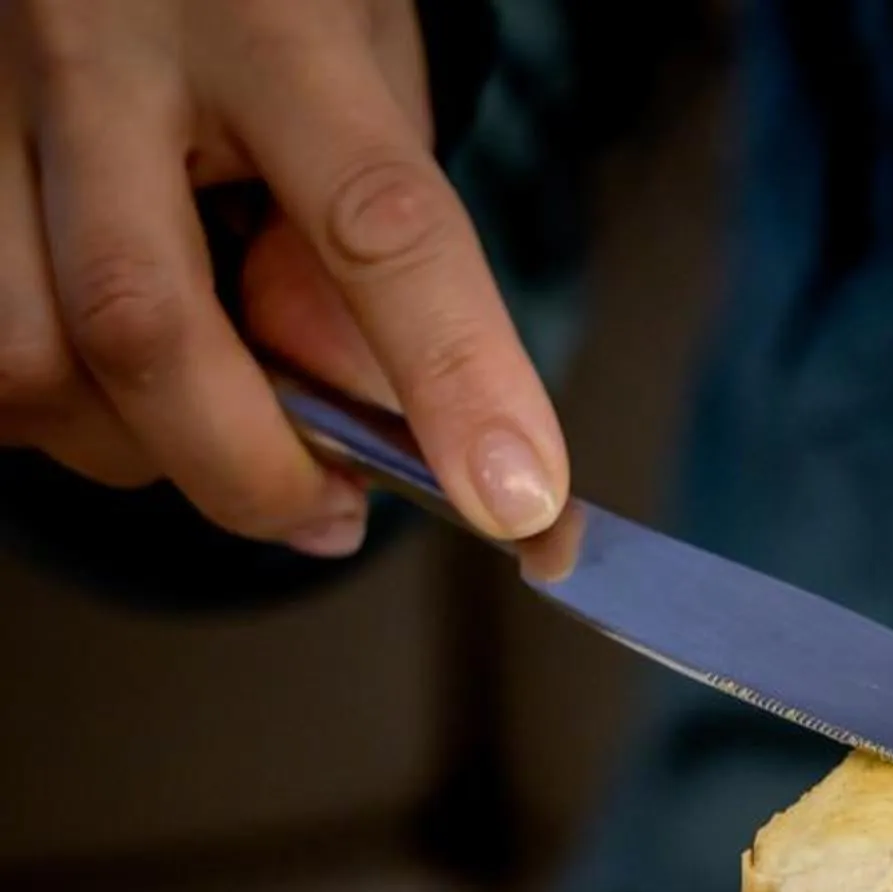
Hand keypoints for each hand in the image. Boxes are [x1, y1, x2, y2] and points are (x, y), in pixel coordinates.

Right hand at [0, 0, 565, 553]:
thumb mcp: (361, 67)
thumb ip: (374, 233)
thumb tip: (365, 415)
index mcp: (265, 22)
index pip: (378, 224)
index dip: (454, 378)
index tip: (516, 501)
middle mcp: (96, 51)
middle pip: (147, 327)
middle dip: (249, 471)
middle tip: (328, 515)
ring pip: (28, 360)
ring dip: (132, 447)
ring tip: (214, 431)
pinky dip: (56, 407)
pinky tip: (115, 379)